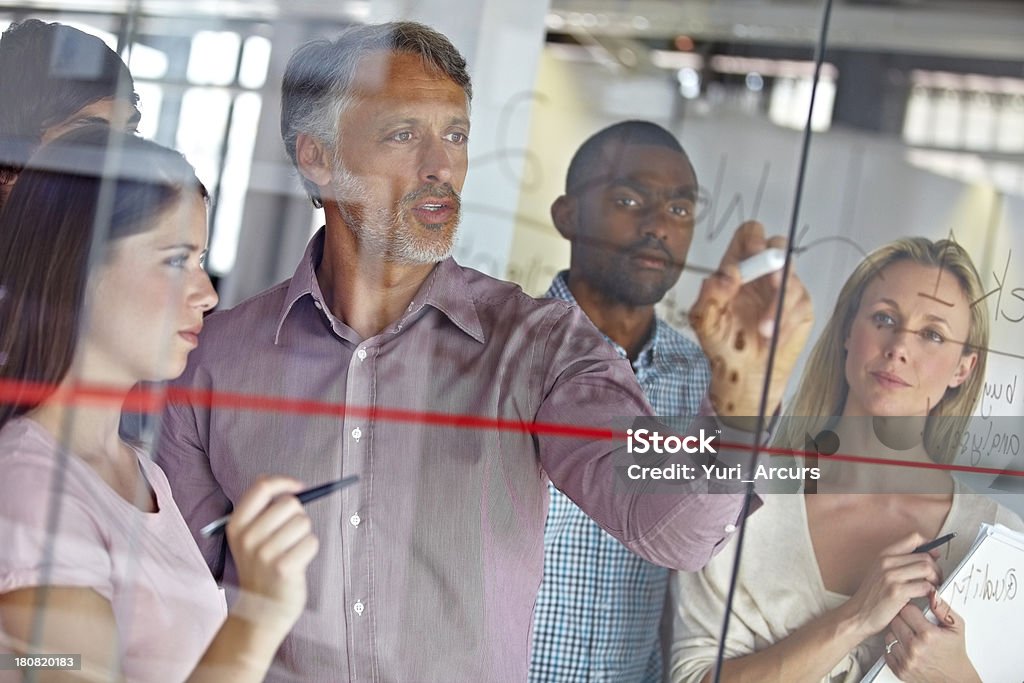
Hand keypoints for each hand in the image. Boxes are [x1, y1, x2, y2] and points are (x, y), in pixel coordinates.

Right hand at [226, 476, 319, 634]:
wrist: (261, 610)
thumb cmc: (263, 567)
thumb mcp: (249, 538)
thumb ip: (261, 510)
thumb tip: (281, 482)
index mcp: (237, 525)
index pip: (261, 487)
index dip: (284, 482)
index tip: (298, 487)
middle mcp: (247, 538)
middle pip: (289, 503)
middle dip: (298, 515)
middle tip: (290, 535)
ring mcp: (264, 554)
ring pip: (303, 522)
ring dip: (304, 535)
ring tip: (292, 551)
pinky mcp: (283, 568)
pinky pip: (311, 542)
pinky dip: (309, 549)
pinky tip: (297, 562)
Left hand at [688, 221, 812, 418]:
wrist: (745, 374)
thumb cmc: (723, 344)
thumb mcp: (705, 321)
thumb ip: (710, 295)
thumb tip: (729, 273)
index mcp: (737, 268)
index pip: (748, 235)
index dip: (752, 238)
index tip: (751, 253)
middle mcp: (762, 274)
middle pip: (778, 245)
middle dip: (775, 261)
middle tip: (771, 282)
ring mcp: (784, 288)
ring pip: (791, 276)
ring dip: (778, 304)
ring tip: (763, 330)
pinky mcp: (800, 307)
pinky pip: (800, 303)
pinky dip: (786, 321)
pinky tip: (773, 336)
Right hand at [842, 533, 941, 639]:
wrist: (857, 615)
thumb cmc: (872, 597)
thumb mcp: (881, 573)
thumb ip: (900, 563)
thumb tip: (929, 556)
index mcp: (884, 555)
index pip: (913, 538)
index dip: (929, 546)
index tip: (935, 556)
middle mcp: (886, 562)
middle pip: (925, 557)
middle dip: (937, 569)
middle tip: (936, 580)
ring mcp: (890, 576)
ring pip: (927, 569)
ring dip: (936, 580)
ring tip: (933, 589)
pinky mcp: (896, 592)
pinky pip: (925, 586)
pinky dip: (932, 592)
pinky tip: (927, 598)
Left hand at [883, 594, 980, 682]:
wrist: (955, 681)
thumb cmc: (955, 653)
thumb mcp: (957, 628)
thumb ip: (943, 609)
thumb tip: (932, 592)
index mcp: (928, 635)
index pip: (906, 610)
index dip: (911, 610)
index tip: (916, 614)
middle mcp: (915, 648)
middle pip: (895, 621)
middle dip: (903, 621)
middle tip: (912, 625)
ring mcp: (906, 661)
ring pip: (889, 636)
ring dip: (897, 635)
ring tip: (910, 637)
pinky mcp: (900, 671)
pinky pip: (887, 652)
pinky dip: (894, 649)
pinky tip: (906, 648)